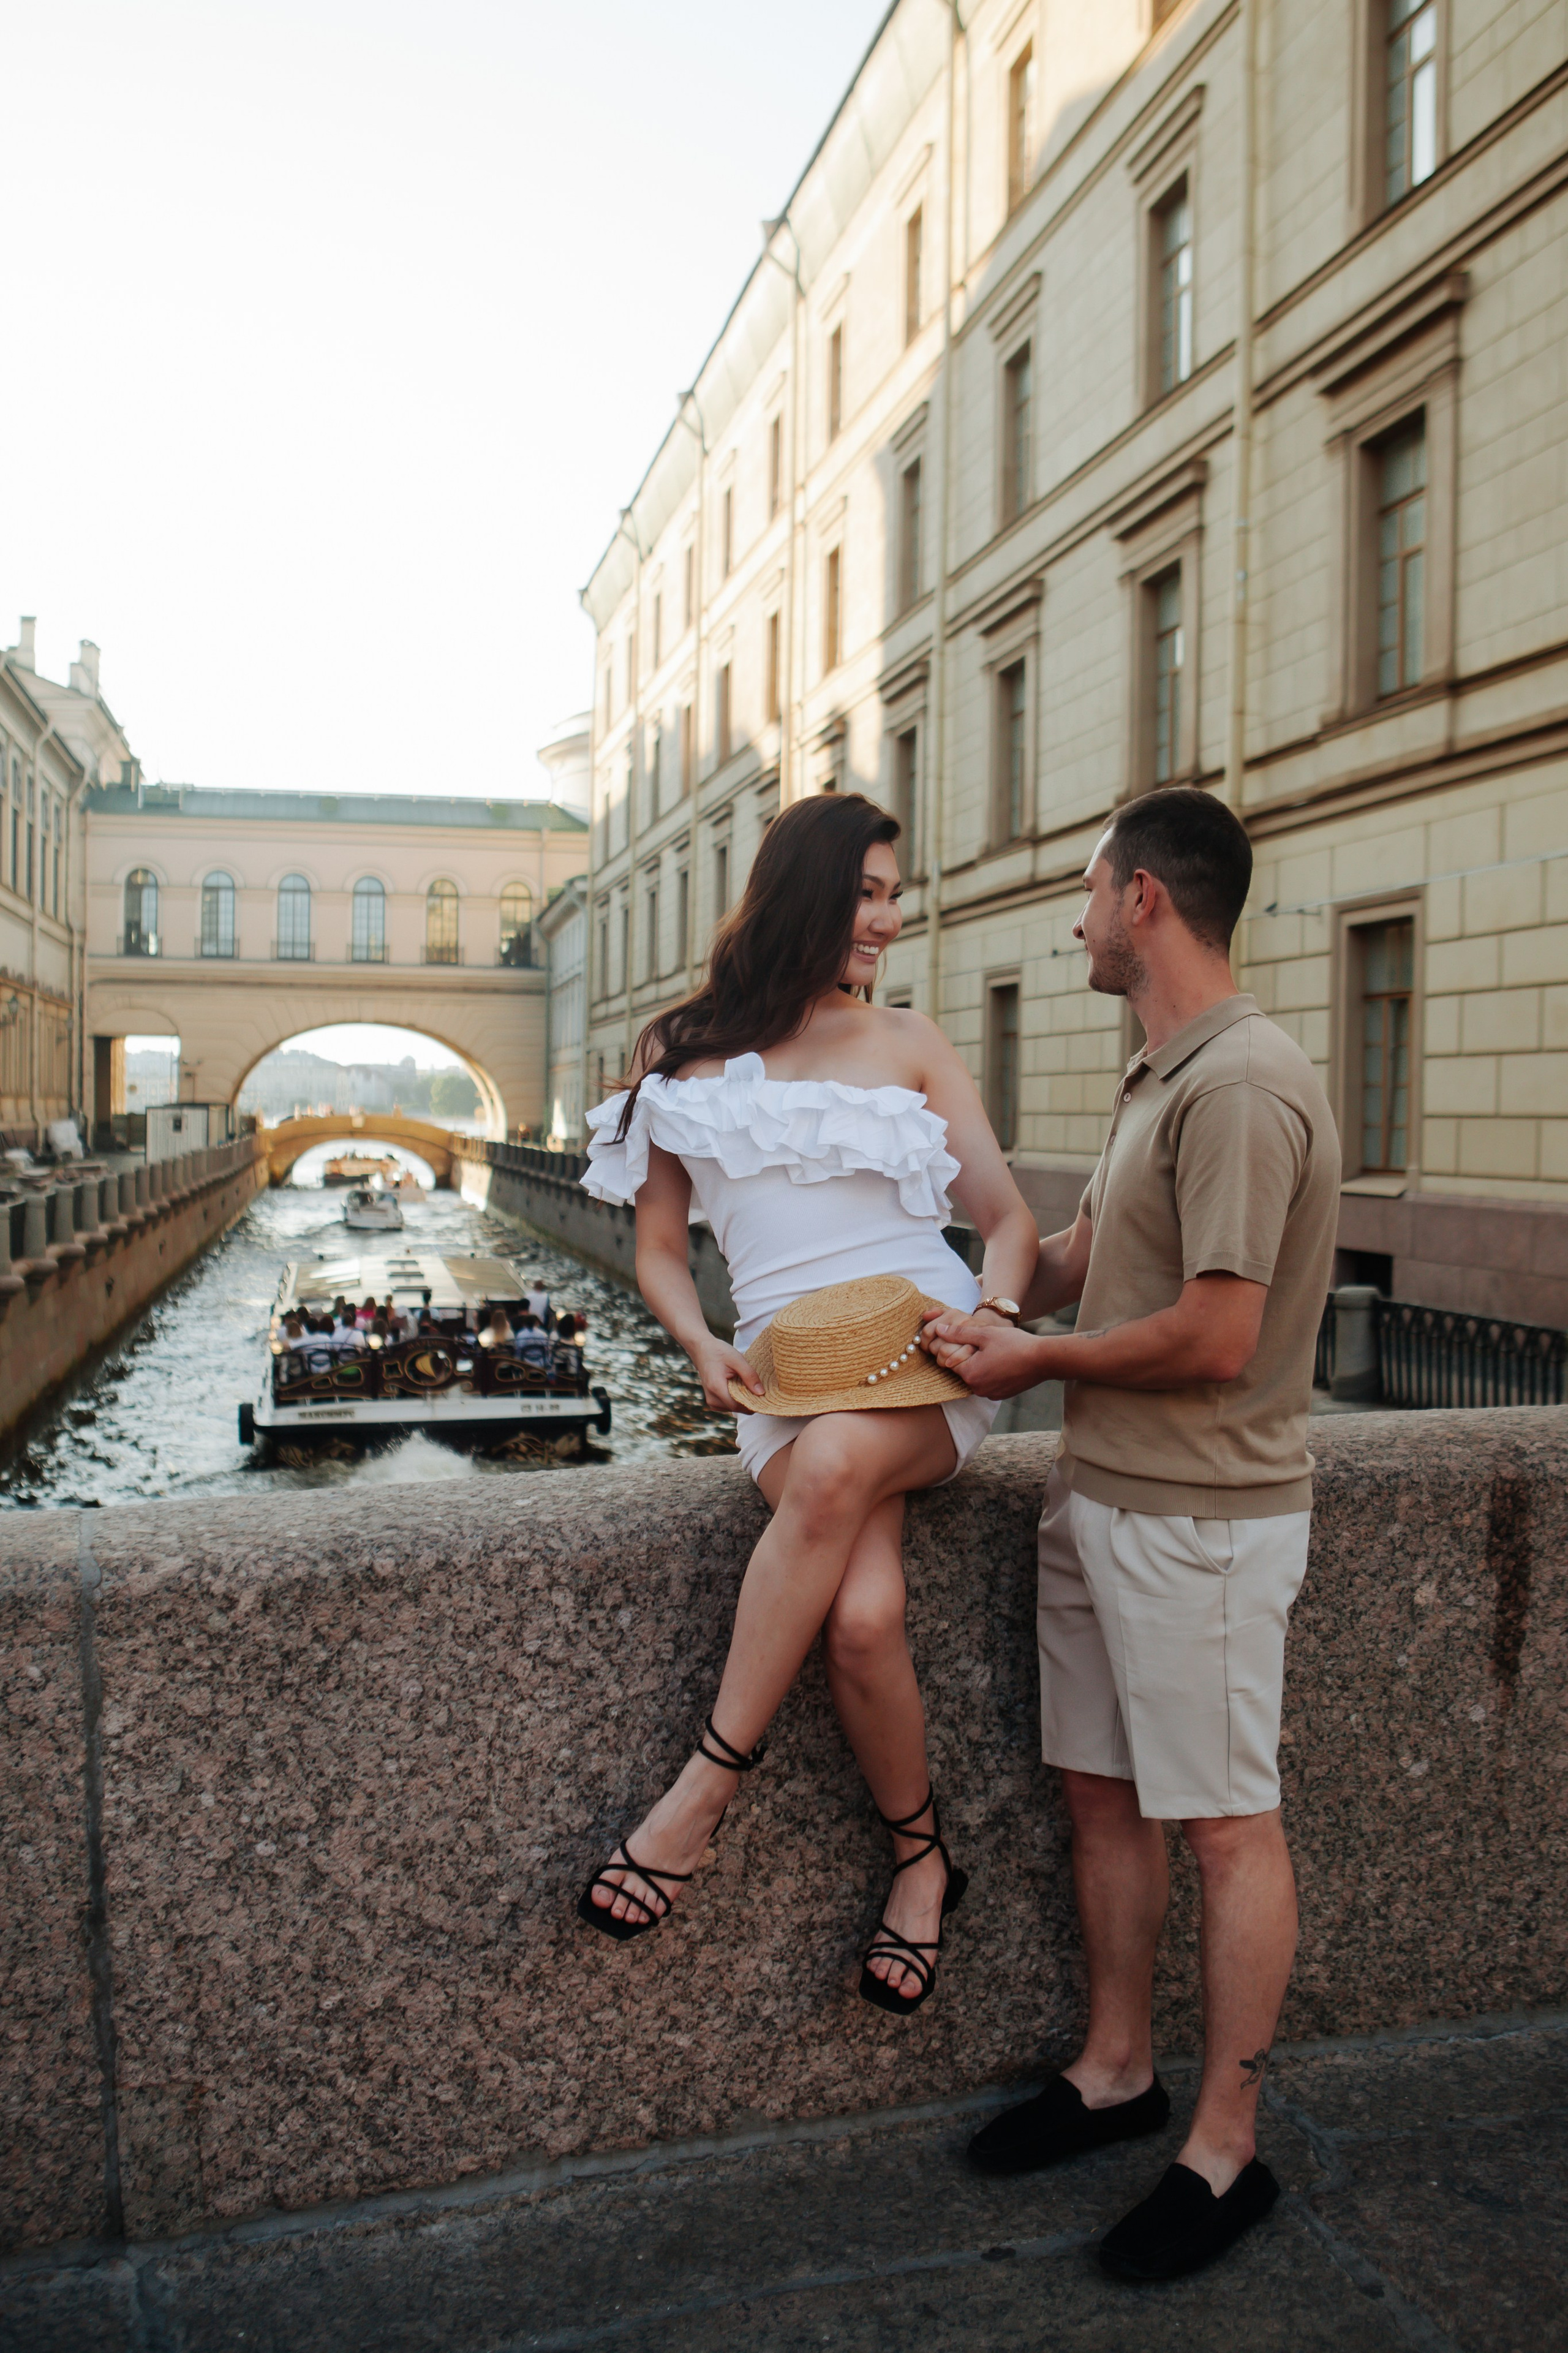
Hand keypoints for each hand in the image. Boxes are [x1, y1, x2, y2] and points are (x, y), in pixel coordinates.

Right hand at [691, 1334, 765, 1412]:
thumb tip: (761, 1393)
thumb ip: (750, 1376)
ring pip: (734, 1408)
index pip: (738, 1406)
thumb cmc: (719, 1353)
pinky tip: (739, 1386)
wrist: (702, 1350)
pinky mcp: (713, 1401)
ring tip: (746, 1384)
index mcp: (716, 1388)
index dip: (752, 1403)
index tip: (764, 1396)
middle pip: (737, 1408)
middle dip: (749, 1401)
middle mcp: (712, 1399)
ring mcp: (711, 1402)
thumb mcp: (737, 1360)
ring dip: (743, 1399)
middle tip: (758, 1387)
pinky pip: (729, 1405)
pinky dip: (737, 1399)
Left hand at [919, 1312, 1046, 1399]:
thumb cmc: (1014, 1344)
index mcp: (970, 1374)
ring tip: (996, 1352)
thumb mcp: (984, 1334)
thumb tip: (939, 1330)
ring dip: (981, 1365)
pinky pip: (989, 1383)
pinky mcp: (1001, 1395)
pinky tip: (1003, 1361)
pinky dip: (992, 1373)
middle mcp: (977, 1389)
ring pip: (977, 1376)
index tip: (972, 1340)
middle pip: (963, 1370)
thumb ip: (959, 1333)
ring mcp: (990, 1394)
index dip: (957, 1347)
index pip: (950, 1361)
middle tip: (986, 1345)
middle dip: (969, 1357)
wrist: (1043, 1360)